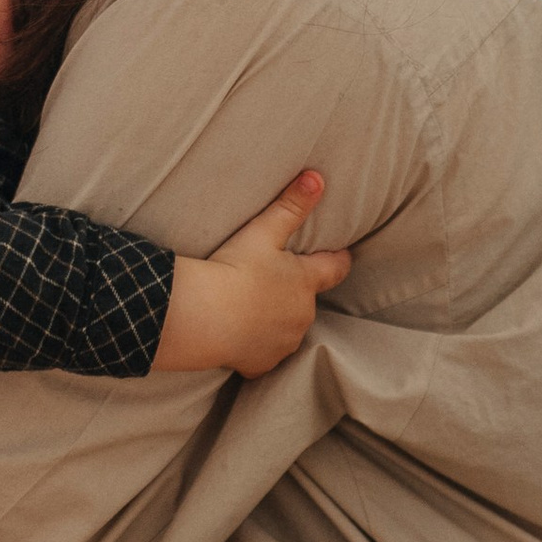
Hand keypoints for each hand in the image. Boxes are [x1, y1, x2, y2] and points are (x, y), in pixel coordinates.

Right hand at [152, 169, 352, 378]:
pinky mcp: (260, 364)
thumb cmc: (234, 270)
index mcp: (306, 283)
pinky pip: (263, 356)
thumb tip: (317, 177)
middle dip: (294, 293)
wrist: (202, 316)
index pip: (335, 268)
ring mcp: (283, 343)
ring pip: (286, 330)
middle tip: (270, 282)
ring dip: (275, 321)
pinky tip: (238, 337)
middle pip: (306, 301)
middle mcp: (302, 316)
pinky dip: (255, 347)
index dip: (338, 260)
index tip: (339, 256)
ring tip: (250, 309)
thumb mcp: (263, 232)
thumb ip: (291, 205)